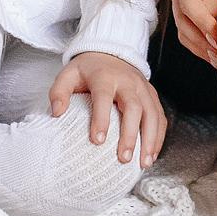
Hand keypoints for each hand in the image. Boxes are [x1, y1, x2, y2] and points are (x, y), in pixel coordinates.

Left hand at [50, 51, 166, 166]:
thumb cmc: (88, 70)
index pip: (103, 97)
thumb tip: (56, 113)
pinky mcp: (152, 94)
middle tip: (123, 158)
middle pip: (133, 108)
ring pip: (152, 113)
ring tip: (143, 162)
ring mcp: (143, 88)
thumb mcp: (68, 74)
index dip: (101, 119)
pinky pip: (159, 116)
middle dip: (130, 134)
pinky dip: (158, 136)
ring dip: (150, 139)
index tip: (97, 141)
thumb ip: (59, 92)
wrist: (111, 52)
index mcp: (105, 77)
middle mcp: (128, 82)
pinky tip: (152, 154)